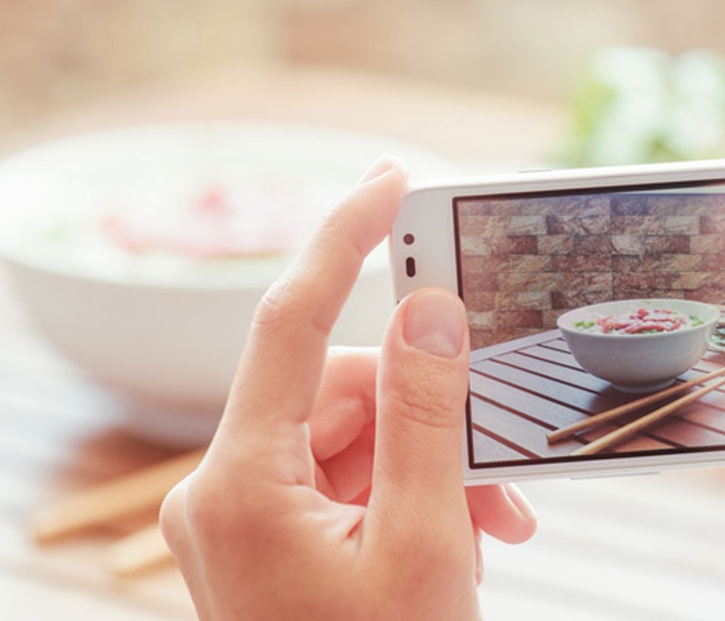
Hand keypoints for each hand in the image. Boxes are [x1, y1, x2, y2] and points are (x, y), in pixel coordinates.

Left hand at [159, 156, 536, 619]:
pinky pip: (344, 479)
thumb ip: (426, 418)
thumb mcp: (423, 545)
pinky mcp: (268, 532)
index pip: (287, 323)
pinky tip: (459, 534)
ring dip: (431, 468)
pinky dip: (406, 494)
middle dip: (430, 419)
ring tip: (492, 526)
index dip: (342, 241)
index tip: (389, 181)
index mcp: (236, 486)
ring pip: (352, 439)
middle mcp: (222, 488)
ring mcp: (242, 513)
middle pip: (339, 394)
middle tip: (502, 476)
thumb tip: (430, 311)